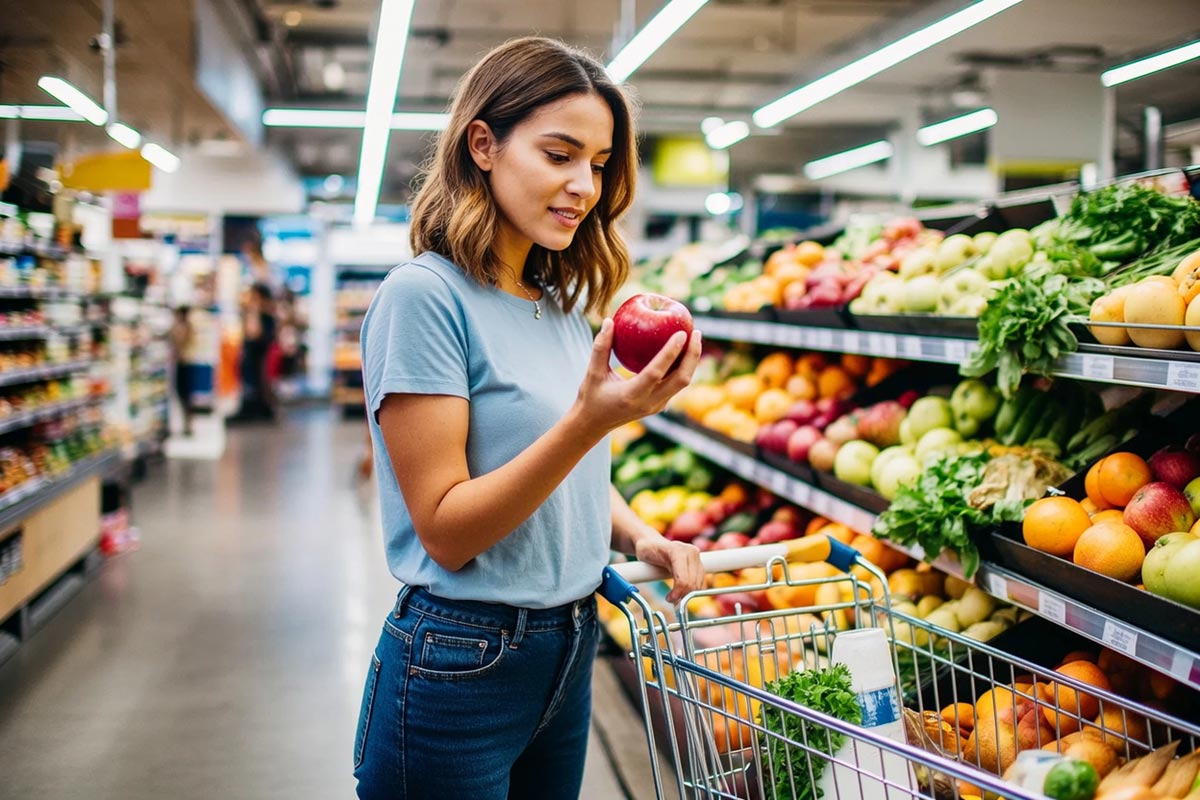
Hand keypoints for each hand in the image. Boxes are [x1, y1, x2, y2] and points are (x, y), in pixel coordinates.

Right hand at [573, 319, 701, 432]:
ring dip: (691, 361)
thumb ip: (600, 347)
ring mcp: (657, 406)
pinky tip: (683, 349)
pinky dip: (683, 366)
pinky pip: (676, 384)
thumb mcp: (592, 372)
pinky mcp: (659, 405)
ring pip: (682, 383)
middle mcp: (648, 403)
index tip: (681, 333)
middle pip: (681, 380)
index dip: (671, 353)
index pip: (656, 372)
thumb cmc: (591, 396)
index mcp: (631, 395)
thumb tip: (609, 320)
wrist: (595, 424)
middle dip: (692, 356)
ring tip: (695, 337)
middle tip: (696, 332)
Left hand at [634, 536, 704, 603]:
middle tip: (672, 600)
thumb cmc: (648, 551)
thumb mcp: (646, 562)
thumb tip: (667, 596)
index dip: (677, 593)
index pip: (683, 580)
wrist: (652, 543)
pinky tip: (682, 590)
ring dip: (689, 593)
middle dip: (683, 595)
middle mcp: (690, 551)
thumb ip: (654, 576)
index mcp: (678, 551)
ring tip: (676, 596)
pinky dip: (692, 589)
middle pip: (693, 583)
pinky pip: (700, 581)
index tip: (669, 599)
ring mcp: (696, 556)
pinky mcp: (699, 561)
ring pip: (699, 584)